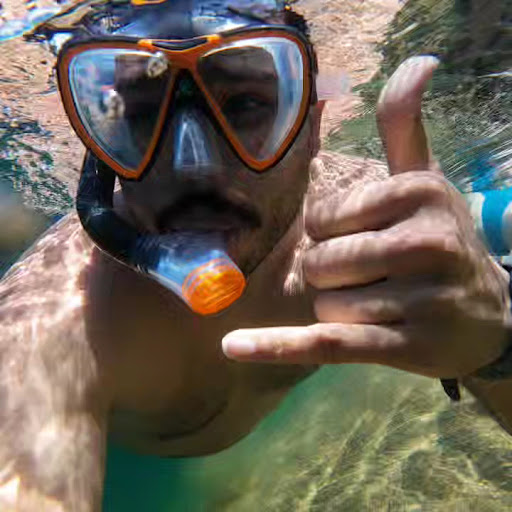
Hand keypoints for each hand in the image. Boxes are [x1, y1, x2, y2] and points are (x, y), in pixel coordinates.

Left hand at [222, 56, 510, 378]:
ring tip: (384, 306)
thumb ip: (406, 129)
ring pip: (325, 304)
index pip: (321, 219)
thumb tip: (418, 64)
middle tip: (374, 279)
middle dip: (332, 274)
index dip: (330, 234)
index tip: (364, 239)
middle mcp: (424, 242)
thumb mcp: (424, 182)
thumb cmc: (441, 241)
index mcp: (417, 193)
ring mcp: (419, 299)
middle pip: (319, 262)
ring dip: (340, 308)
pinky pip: (329, 342)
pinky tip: (233, 348)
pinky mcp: (405, 347)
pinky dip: (278, 346)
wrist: (488, 314)